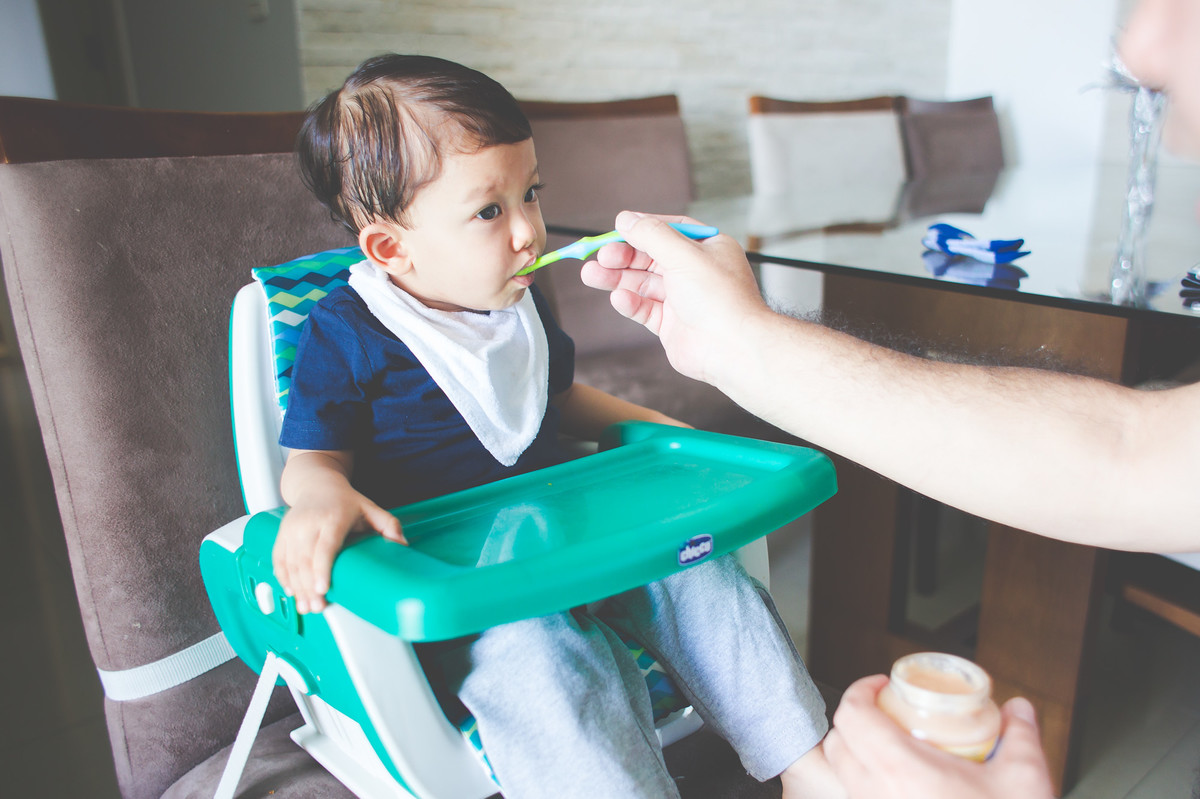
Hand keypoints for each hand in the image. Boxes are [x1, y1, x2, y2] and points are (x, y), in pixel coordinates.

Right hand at [273, 484, 404, 613]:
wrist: (316, 483)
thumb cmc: (345, 500)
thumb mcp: (370, 508)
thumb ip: (389, 524)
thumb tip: (402, 545)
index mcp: (332, 518)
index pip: (325, 547)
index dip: (321, 569)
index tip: (323, 589)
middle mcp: (309, 523)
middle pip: (305, 559)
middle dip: (309, 586)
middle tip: (317, 607)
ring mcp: (292, 529)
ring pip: (290, 562)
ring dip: (296, 587)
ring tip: (306, 607)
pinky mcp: (282, 534)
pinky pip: (278, 558)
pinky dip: (283, 577)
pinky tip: (291, 592)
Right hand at [579, 211, 769, 385]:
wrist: (733, 348)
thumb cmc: (721, 299)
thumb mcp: (684, 255)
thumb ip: (652, 235)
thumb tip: (626, 219)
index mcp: (708, 249)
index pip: (670, 230)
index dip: (643, 228)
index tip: (617, 228)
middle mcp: (696, 272)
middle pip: (651, 257)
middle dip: (624, 256)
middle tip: (601, 256)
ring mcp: (683, 299)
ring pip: (643, 283)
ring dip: (617, 278)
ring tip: (591, 275)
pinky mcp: (671, 324)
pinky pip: (645, 309)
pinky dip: (630, 302)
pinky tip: (618, 298)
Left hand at [823, 675, 1055, 798]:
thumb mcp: (1024, 779)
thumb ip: (1022, 735)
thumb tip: (1020, 709)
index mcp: (899, 769)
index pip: (851, 714)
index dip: (859, 690)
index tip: (881, 686)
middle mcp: (875, 794)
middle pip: (836, 743)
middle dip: (854, 719)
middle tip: (884, 712)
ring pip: (842, 775)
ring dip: (856, 753)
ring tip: (889, 746)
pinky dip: (865, 784)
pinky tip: (899, 784)